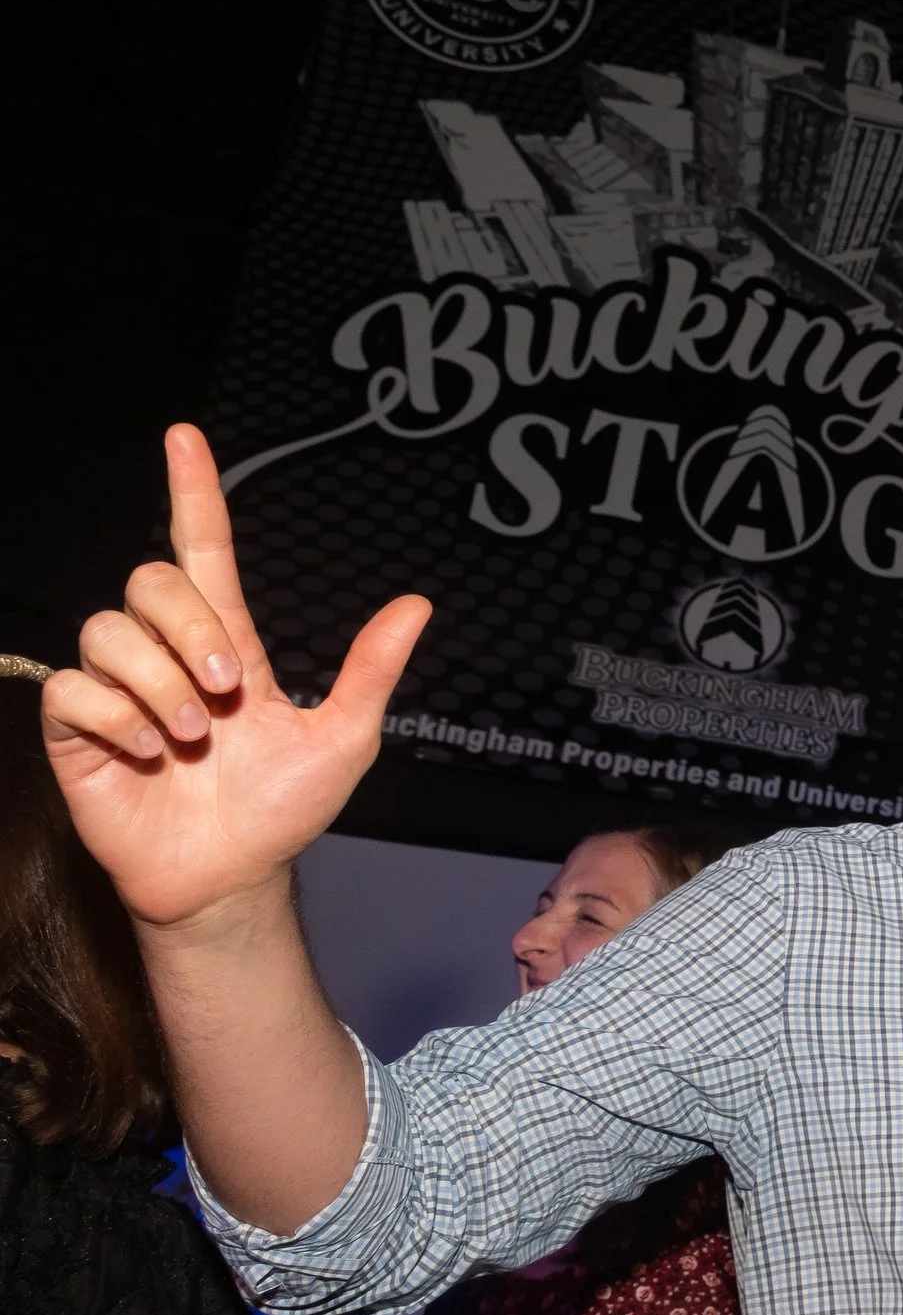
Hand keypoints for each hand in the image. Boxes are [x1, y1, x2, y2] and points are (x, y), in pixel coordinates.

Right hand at [41, 425, 429, 933]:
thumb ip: (370, 671)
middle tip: (226, 692)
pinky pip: (73, 691)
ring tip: (191, 736)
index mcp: (228, 645)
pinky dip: (118, 720)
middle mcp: (168, 655)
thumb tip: (418, 604)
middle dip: (189, 628)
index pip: (203, 550)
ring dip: (158, 683)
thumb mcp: (343, 739)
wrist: (232, 878)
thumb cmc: (282, 810)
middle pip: (149, 581)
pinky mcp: (77, 732)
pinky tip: (150, 755)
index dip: (193, 492)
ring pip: (108, 632)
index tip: (185, 436)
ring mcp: (119, 690)